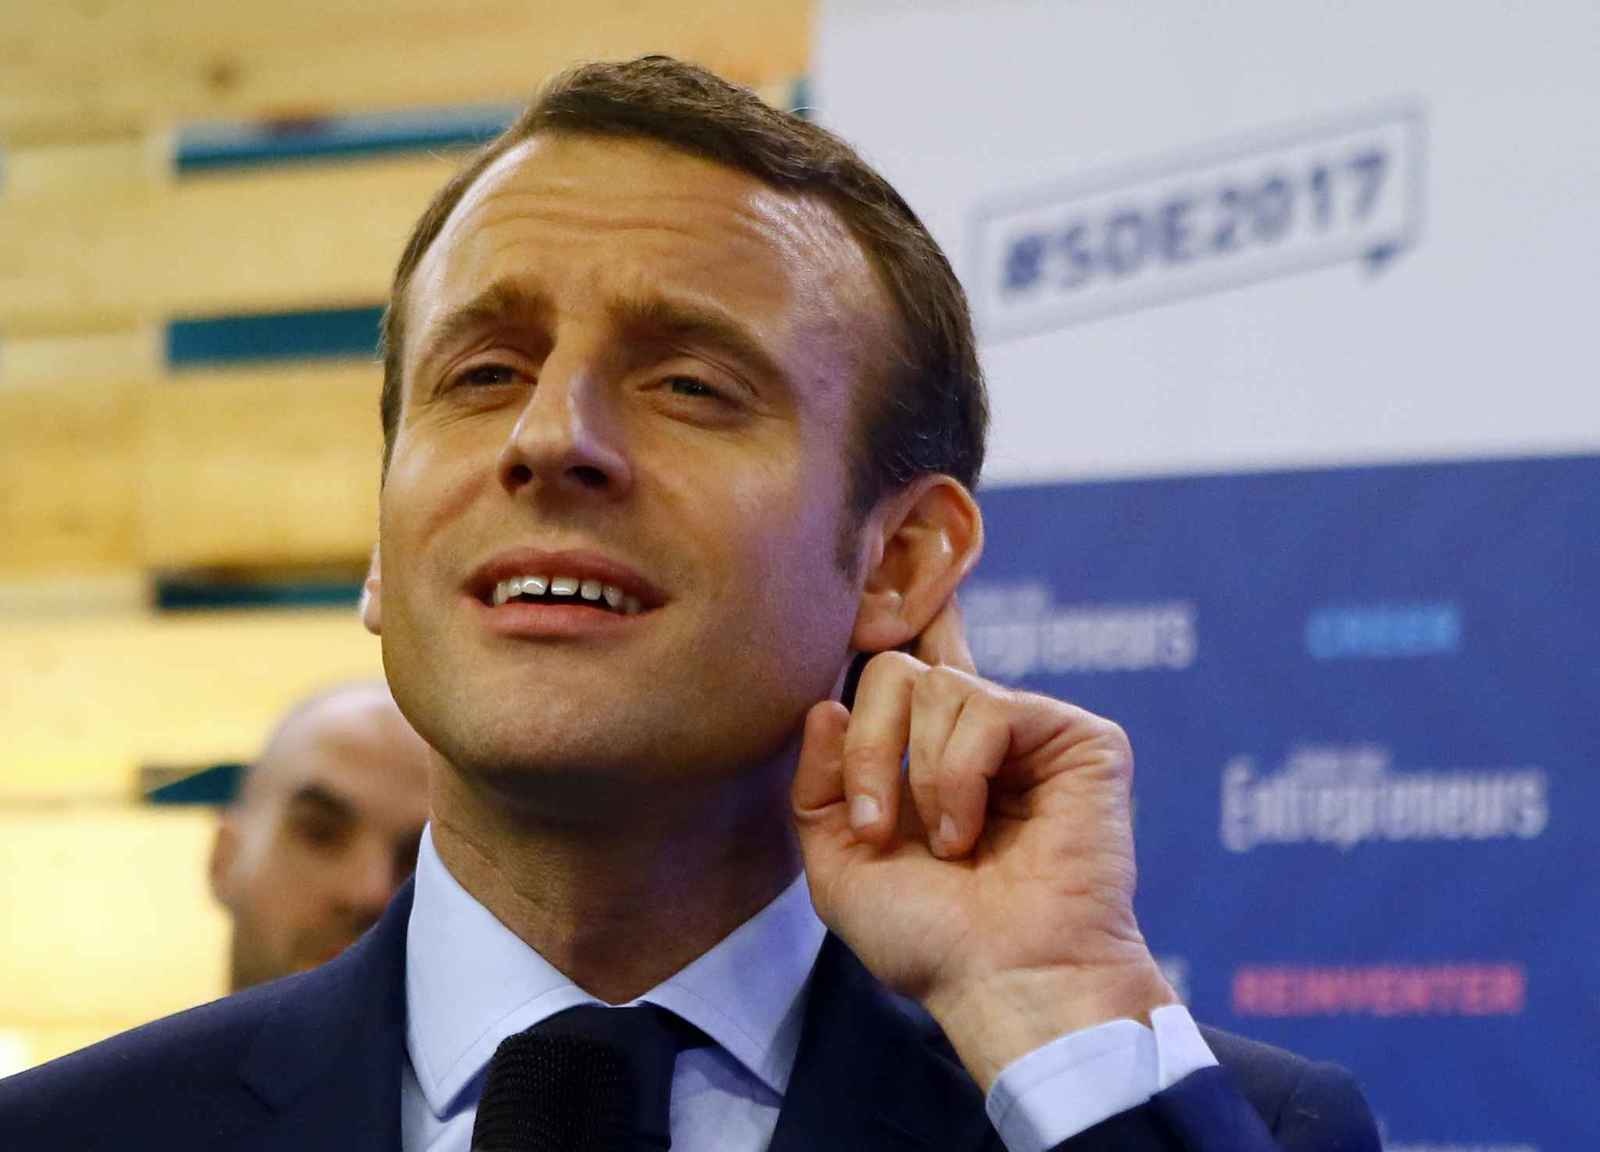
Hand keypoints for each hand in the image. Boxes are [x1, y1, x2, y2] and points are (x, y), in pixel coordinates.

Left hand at [791, 598, 1176, 1089]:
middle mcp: (978, 735)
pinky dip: (959, 776)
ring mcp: (1029, 732)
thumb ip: (818, 785)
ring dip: (918, 776)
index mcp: (927, 757)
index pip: (912, 662)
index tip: (888, 565)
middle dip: (870, 748)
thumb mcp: (840, 865)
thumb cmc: (929, 938)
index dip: (904, 608)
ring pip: (939, 687)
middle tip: (875, 824)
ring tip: (947, 846)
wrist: (1003, 979)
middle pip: (896, 670)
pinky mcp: (1077, 737)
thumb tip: (828, 703)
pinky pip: (989, 709)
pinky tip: (973, 831)